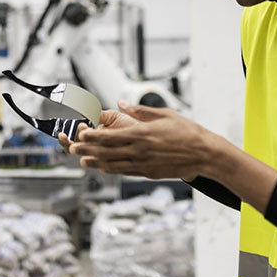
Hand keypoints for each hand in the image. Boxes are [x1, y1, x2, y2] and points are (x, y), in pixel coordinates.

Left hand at [68, 102, 211, 179]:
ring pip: (113, 165)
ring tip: (81, 161)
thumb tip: (121, 103)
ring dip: (95, 162)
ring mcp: (143, 164)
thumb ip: (139, 110)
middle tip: (72, 148)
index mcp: (141, 135)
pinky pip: (125, 172)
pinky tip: (103, 167)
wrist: (204, 154)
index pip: (110, 137)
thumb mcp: (163, 114)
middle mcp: (139, 151)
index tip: (80, 134)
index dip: (93, 137)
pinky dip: (112, 170)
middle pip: (107, 152)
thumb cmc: (186, 132)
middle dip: (87, 150)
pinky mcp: (148, 173)